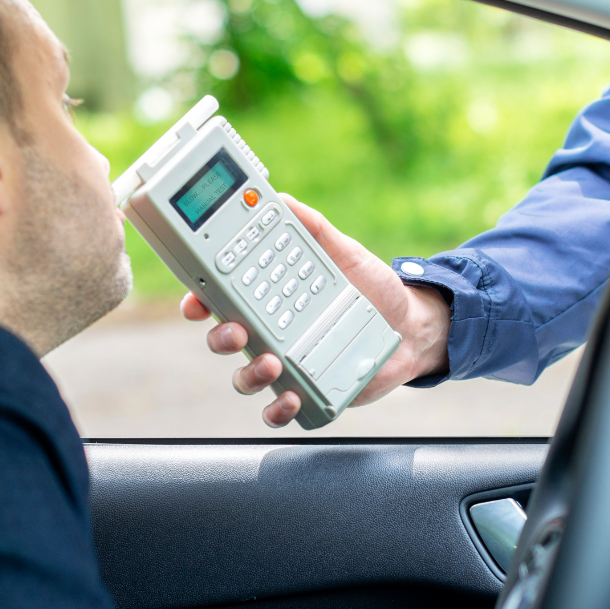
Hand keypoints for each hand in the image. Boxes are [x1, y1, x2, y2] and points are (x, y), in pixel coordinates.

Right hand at [181, 193, 451, 426]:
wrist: (412, 326)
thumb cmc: (372, 288)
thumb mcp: (344, 253)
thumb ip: (314, 229)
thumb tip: (283, 199)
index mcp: (270, 298)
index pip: (222, 299)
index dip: (200, 300)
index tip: (198, 300)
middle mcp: (271, 332)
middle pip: (224, 339)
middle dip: (220, 337)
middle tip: (239, 332)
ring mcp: (286, 364)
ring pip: (245, 377)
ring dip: (249, 374)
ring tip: (271, 363)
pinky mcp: (307, 391)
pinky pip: (278, 408)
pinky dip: (277, 409)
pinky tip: (289, 397)